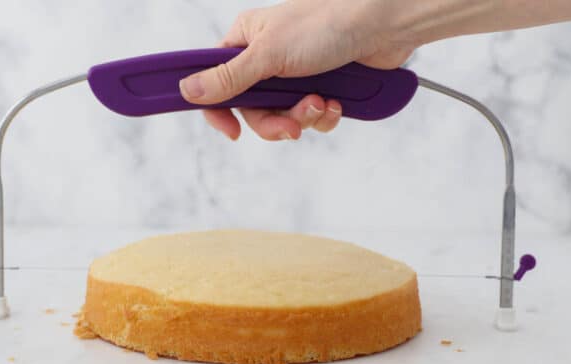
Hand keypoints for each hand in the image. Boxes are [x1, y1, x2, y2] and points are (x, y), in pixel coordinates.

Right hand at [179, 0, 414, 140]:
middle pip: (253, 109)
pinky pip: (310, 117)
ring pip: (283, 117)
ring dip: (304, 117)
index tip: (231, 130)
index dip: (220, 109)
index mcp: (246, 41)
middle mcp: (267, 59)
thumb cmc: (326, 24)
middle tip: (292, 124)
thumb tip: (187, 90)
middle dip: (276, 121)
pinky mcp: (320, 87)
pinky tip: (336, 103)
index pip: (216, 82)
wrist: (383, 27)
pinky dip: (323, 116)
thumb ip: (228, 78)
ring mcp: (294, 74)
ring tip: (321, 102)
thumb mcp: (268, 54)